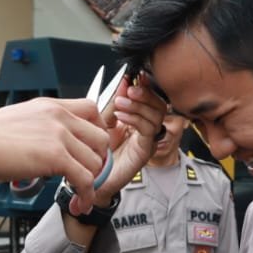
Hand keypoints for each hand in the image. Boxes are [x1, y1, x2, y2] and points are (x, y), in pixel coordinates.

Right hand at [0, 97, 108, 194]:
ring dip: (92, 182)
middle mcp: (59, 117)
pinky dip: (86, 195)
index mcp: (51, 106)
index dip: (98, 132)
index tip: (93, 149)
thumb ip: (43, 127)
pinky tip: (78, 203)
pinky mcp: (55, 157)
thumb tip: (54, 144)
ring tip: (80, 194)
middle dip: (98, 161)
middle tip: (89, 175)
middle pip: (100, 138)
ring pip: (96, 162)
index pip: (92, 110)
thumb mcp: (22, 120)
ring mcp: (59, 136)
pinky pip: (85, 179)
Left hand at [89, 77, 165, 205]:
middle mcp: (146, 128)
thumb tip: (123, 83)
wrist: (94, 177)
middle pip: (159, 104)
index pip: (150, 97)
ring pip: (157, 115)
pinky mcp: (145, 151)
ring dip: (138, 106)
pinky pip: (148, 130)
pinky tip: (121, 117)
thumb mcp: (103, 120)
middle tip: (129, 90)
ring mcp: (148, 139)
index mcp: (138, 118)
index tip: (134, 76)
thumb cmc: (98, 151)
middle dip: (144, 93)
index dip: (144, 85)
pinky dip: (135, 119)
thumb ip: (114, 102)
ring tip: (120, 104)